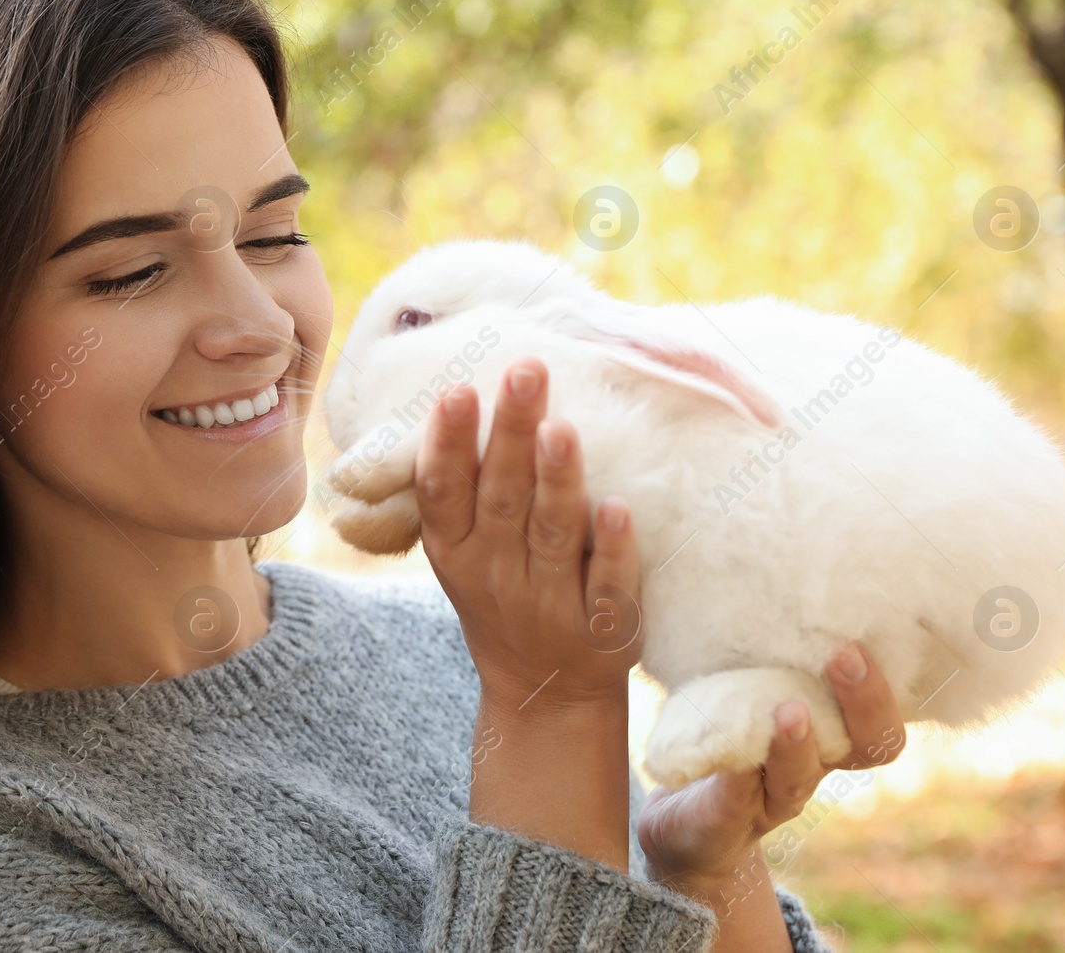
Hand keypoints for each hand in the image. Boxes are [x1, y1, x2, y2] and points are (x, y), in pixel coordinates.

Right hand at [414, 356, 644, 711]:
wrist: (545, 693)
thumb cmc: (502, 594)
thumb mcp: (460, 552)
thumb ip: (461, 487)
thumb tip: (460, 391)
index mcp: (455, 552)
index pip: (444, 491)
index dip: (448, 444)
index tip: (458, 391)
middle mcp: (496, 576)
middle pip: (503, 498)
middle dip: (511, 433)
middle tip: (526, 372)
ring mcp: (549, 604)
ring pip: (553, 535)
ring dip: (557, 480)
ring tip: (561, 428)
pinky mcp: (602, 628)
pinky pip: (608, 586)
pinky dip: (614, 548)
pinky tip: (619, 506)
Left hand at [637, 643, 906, 906]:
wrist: (681, 826)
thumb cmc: (720, 738)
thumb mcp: (740, 685)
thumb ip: (753, 639)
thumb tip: (757, 541)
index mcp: (827, 731)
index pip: (881, 712)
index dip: (886, 680)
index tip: (872, 628)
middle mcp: (811, 767)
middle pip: (868, 746)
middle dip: (863, 702)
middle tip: (845, 654)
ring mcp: (770, 798)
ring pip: (801, 778)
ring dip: (797, 744)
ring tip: (789, 712)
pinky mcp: (724, 822)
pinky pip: (735, 808)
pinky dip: (732, 787)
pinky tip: (724, 768)